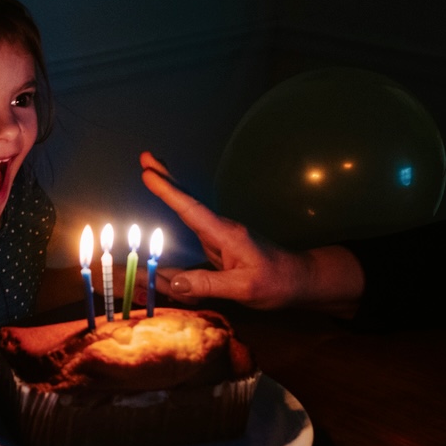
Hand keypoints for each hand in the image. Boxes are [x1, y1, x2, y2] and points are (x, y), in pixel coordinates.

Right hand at [139, 152, 363, 313]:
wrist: (299, 280)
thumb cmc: (277, 282)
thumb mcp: (244, 289)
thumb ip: (209, 284)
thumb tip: (173, 282)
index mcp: (226, 235)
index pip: (192, 210)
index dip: (169, 192)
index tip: (148, 173)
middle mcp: (220, 230)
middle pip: (188, 200)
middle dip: (167, 177)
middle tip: (146, 157)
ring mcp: (219, 235)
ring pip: (188, 209)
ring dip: (169, 188)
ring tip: (150, 171)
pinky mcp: (218, 244)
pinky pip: (191, 224)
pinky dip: (177, 204)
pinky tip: (170, 197)